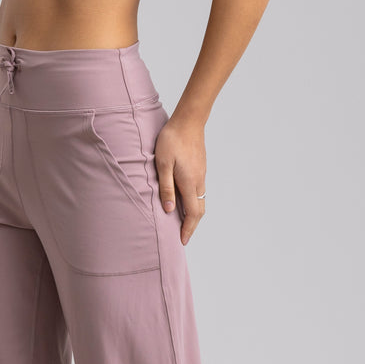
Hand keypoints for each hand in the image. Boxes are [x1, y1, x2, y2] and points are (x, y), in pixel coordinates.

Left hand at [153, 114, 206, 244]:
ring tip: (182, 222)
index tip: (183, 241)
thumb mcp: (162, 164)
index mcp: (189, 183)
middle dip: (192, 226)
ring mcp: (201, 175)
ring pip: (200, 201)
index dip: (188, 229)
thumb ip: (166, 188)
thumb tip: (168, 210)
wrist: (188, 121)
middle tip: (183, 236)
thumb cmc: (171, 141)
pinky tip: (184, 201)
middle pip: (199, 211)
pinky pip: (199, 191)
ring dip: (193, 214)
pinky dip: (193, 202)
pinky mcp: (201, 168)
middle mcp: (198, 182)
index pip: (192, 214)